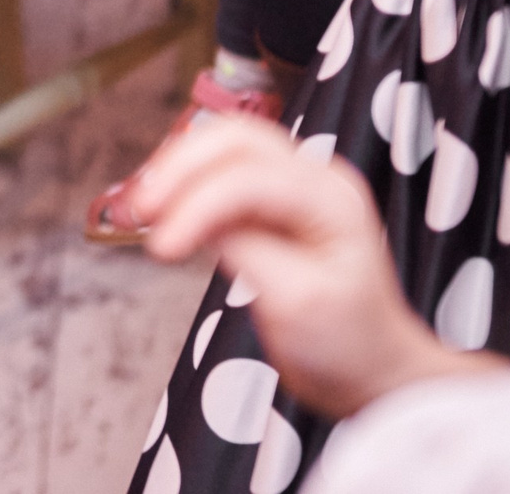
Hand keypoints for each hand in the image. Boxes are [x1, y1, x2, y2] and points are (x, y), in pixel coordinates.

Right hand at [132, 115, 488, 418]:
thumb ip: (246, 249)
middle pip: (235, 139)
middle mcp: (316, 177)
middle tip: (137, 209)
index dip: (197, 206)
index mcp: (331, 201)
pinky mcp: (273, 199)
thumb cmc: (344, 343)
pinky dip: (183, 180)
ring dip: (176, 166)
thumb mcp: (295, 303)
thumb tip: (191, 218)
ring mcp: (296, 182)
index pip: (250, 180)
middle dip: (179, 166)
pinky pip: (220, 169)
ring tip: (137, 205)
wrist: (371, 370)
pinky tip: (157, 205)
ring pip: (224, 144)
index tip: (160, 250)